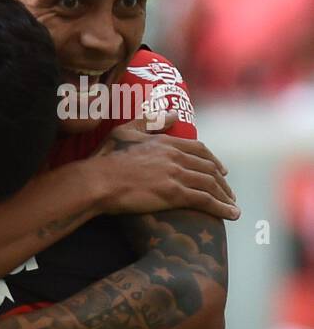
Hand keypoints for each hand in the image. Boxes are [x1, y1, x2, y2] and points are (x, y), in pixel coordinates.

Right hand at [92, 114, 238, 220]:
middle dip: (222, 181)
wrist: (97, 181)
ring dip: (225, 195)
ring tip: (232, 205)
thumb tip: (173, 114)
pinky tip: (231, 214)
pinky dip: (222, 207)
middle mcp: (176, 157)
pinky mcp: (174, 194)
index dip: (213, 160)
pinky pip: (205, 200)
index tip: (220, 170)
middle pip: (209, 168)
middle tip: (228, 191)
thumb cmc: (105, 159)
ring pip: (210, 184)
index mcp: (166, 143)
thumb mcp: (124, 132)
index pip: (199, 150)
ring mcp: (176, 175)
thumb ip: (149, 121)